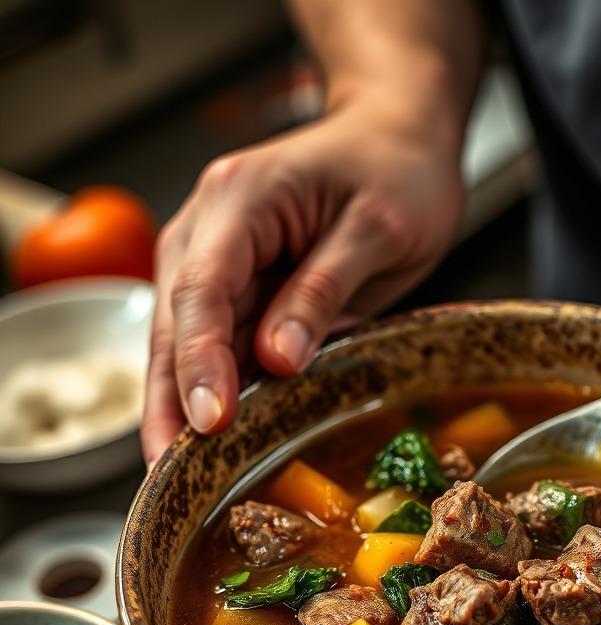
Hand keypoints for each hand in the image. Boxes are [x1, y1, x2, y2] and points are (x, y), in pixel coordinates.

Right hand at [142, 101, 465, 464]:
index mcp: (242, 199)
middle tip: (169, 475)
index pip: (203, 288)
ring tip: (181, 476)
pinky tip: (219, 440)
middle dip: (170, 401)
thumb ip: (324, 290)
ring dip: (184, 406)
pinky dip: (221, 391)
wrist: (400, 140)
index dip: (202, 360)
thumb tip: (278, 357)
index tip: (209, 422)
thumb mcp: (377, 228)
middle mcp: (214, 230)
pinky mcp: (245, 290)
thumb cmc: (396, 171)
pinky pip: (224, 346)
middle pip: (178, 323)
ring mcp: (223, 261)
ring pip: (191, 342)